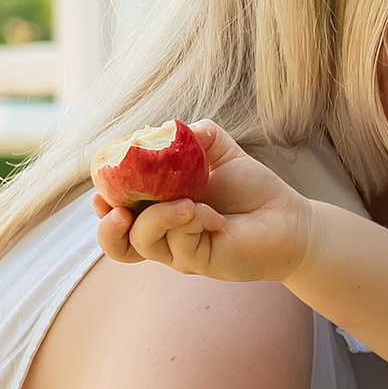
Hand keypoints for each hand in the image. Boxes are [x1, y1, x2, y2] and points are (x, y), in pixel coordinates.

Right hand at [92, 121, 308, 284]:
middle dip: (107, 227)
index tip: (99, 187)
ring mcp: (179, 252)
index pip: (117, 212)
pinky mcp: (198, 263)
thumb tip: (174, 126)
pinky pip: (178, 245)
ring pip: (143, 242)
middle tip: (116, 210)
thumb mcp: (221, 153)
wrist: (288, 218)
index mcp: (158, 208)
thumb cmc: (252, 188)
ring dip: (157, 219)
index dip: (102, 203)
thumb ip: (197, 135)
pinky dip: (191, 223)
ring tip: (187, 203)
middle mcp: (163, 234)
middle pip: (117, 243)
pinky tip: (214, 215)